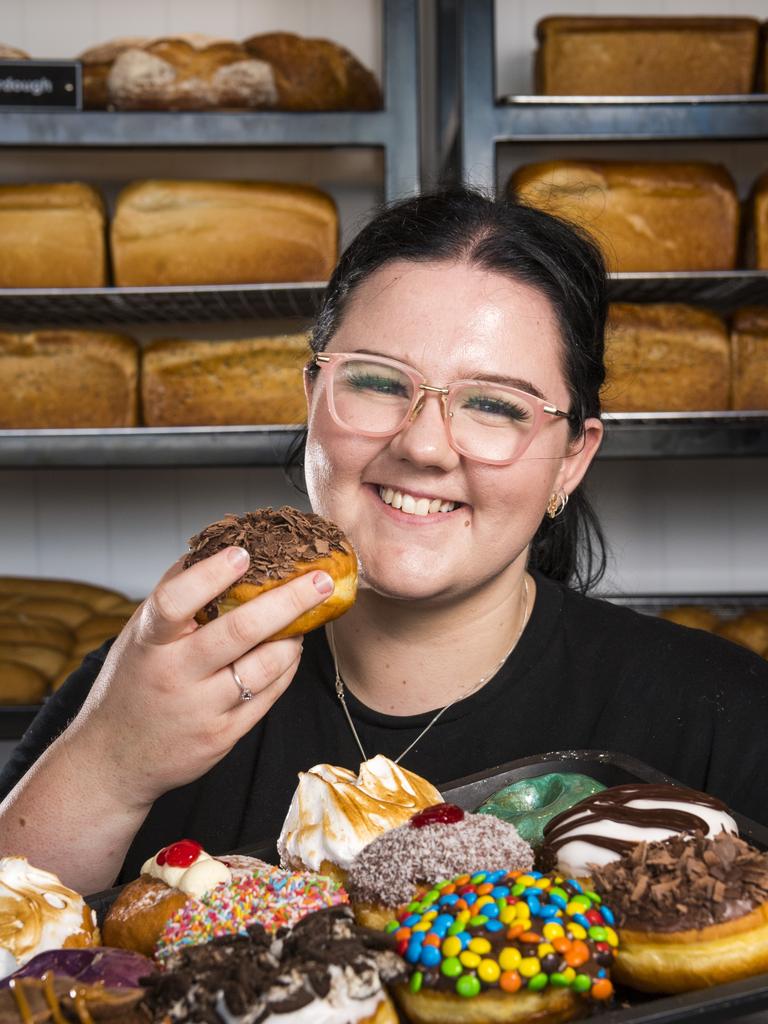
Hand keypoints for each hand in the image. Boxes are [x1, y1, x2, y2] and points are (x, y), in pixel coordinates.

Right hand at [70, 546, 333, 807]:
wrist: (114, 758)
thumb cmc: (135, 681)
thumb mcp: (140, 636)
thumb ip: (175, 597)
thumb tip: (218, 549)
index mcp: (149, 642)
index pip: (175, 602)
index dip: (209, 575)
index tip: (242, 552)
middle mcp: (173, 675)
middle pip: (239, 632)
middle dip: (289, 601)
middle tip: (322, 579)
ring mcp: (200, 709)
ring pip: (265, 666)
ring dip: (294, 636)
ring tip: (310, 613)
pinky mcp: (222, 736)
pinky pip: (268, 695)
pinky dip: (287, 667)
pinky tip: (292, 649)